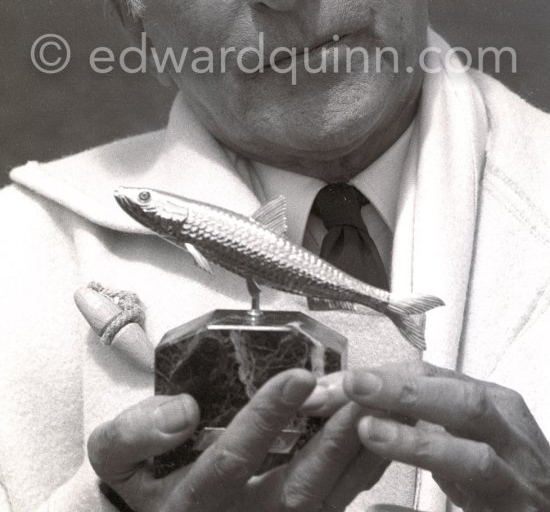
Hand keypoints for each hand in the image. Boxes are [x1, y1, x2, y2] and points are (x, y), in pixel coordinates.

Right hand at [88, 368, 388, 510]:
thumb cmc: (141, 482)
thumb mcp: (115, 457)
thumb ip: (135, 432)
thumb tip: (183, 411)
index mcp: (195, 498)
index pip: (234, 457)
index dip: (268, 417)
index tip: (299, 377)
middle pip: (297, 487)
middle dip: (334, 440)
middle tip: (363, 393)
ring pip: (328, 500)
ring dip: (360, 454)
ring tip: (386, 406)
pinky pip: (340, 505)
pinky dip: (367, 470)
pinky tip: (388, 433)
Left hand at [302, 361, 549, 511]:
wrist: (546, 509)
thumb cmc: (507, 474)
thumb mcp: (472, 434)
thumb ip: (428, 414)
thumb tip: (355, 404)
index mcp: (497, 406)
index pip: (436, 376)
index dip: (385, 374)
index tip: (338, 378)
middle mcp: (514, 440)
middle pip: (464, 404)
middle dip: (405, 392)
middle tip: (353, 384)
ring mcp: (519, 485)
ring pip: (475, 460)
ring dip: (419, 443)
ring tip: (368, 431)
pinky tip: (381, 508)